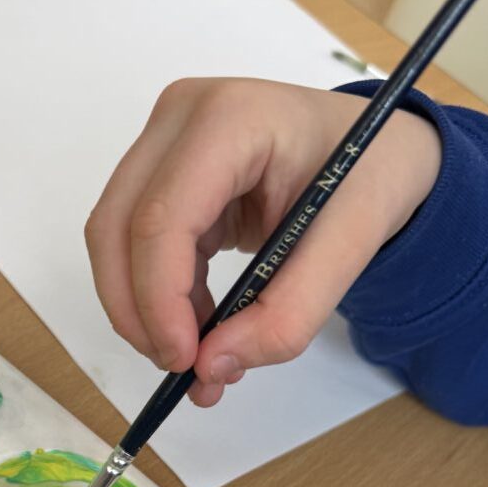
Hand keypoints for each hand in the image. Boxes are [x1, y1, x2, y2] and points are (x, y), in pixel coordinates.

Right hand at [84, 78, 441, 406]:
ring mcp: (162, 142)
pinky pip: (133, 246)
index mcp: (230, 118)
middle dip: (137, 311)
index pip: (161, 218)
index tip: (185, 361)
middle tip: (180, 369)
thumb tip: (211, 366)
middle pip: (116, 228)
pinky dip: (157, 298)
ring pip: (112, 240)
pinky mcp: (159, 174)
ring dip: (142, 310)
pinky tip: (199, 326)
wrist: (375, 148)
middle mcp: (179, 118)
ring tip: (197, 357)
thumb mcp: (352, 246)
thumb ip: (287, 314)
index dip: (159, 298)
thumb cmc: (370, 174)